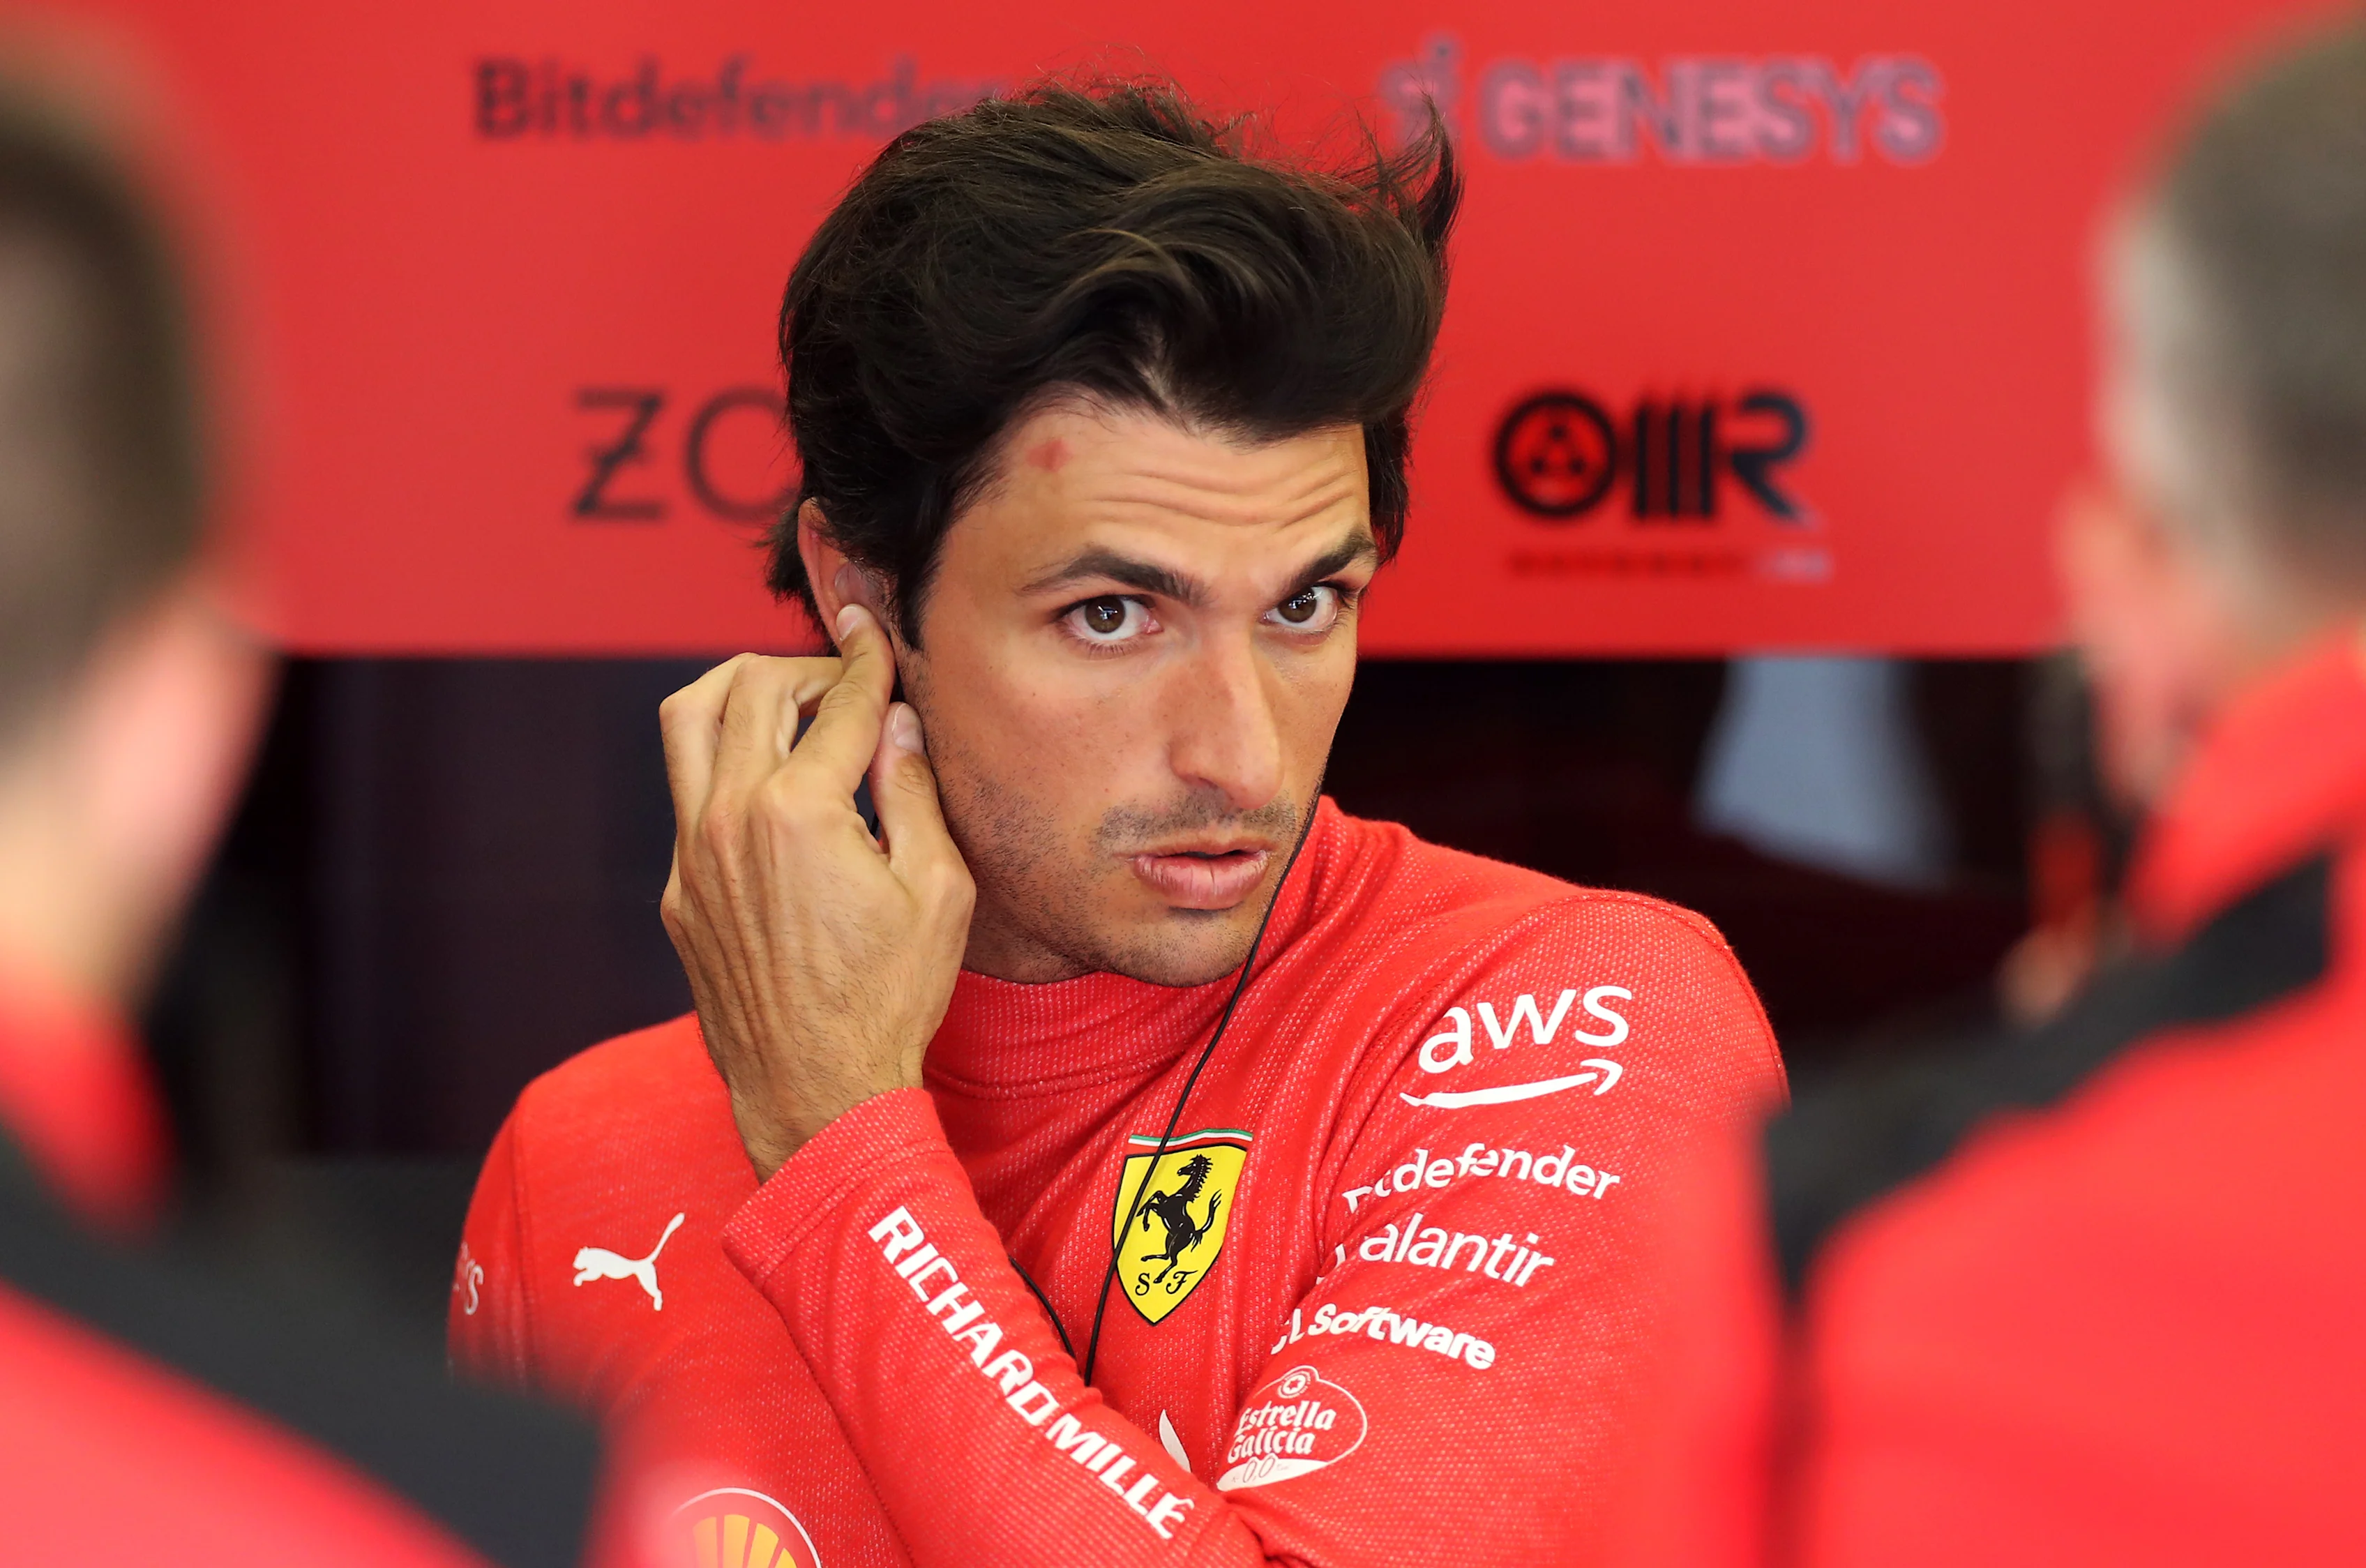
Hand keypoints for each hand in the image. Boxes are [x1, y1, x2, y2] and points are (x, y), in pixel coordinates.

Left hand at [657, 607, 974, 1178]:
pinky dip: (727, 765)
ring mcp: (692, 853)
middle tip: (848, 684)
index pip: (838, 704)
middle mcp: (730, 819)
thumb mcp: (939, 891)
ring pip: (689, 721)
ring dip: (738, 692)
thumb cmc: (888, 1000)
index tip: (874, 631)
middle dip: (807, 668)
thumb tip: (897, 726)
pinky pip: (687, 792)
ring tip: (786, 706)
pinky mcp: (678, 888)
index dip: (866, 659)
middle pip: (751, 688)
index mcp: (800, 812)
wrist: (815, 1088)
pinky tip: (777, 793)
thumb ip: (915, 792)